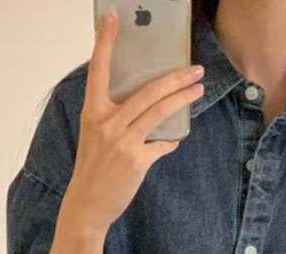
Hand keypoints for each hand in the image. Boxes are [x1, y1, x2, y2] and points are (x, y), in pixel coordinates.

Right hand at [59, 8, 204, 236]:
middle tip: (195, 69)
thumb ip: (114, 118)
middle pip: (147, 91)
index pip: (98, 69)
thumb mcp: (95, 136)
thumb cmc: (92, 169)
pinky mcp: (136, 161)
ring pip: (159, 112)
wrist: (87, 203)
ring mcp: (122, 141)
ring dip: (182, 99)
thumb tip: (142, 110)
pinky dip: (170, 141)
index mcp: (93, 112)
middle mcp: (107, 122)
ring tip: (198, 89)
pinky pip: (161, 145)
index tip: (113, 18)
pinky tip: (176, 139)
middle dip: (174, 78)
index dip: (106, 42)